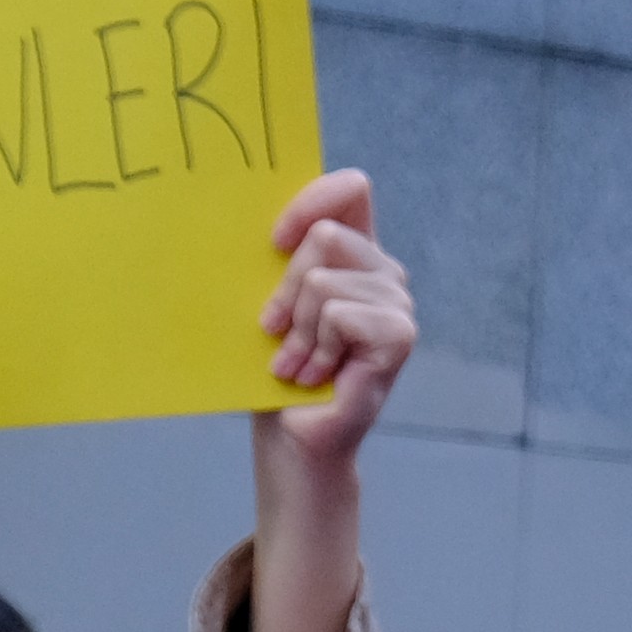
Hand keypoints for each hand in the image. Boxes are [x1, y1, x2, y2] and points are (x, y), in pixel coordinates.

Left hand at [244, 170, 413, 631]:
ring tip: (295, 363)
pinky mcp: (397, 339)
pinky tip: (312, 375)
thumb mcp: (267, 305)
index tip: (272, 242)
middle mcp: (383, 275)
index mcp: (353, 256)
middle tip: (276, 333)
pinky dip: (316, 348)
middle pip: (327, 235)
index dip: (311, 200)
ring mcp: (397, 307)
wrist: (289, 442)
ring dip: (299, 330)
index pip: (350, 189)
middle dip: (286, 287)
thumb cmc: (271, 374)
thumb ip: (274, 261)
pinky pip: (342, 315)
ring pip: (326, 282)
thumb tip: (234, 212)